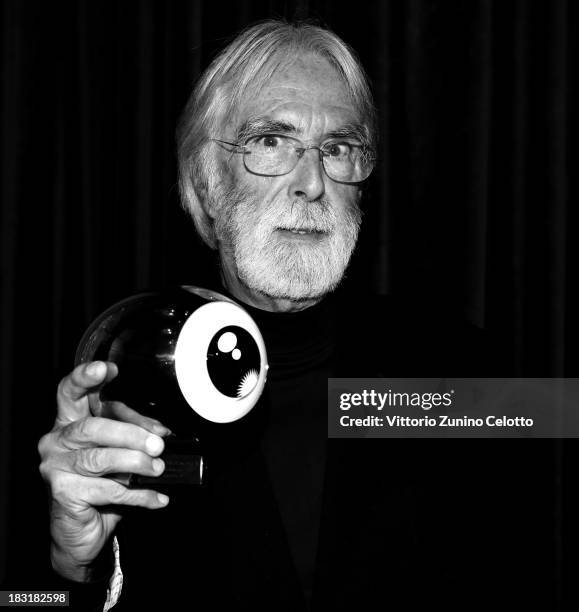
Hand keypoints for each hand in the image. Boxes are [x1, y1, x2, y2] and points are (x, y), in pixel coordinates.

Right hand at [38, 361, 170, 581]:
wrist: (82, 531)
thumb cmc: (101, 484)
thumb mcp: (120, 451)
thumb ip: (135, 434)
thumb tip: (160, 432)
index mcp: (68, 422)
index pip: (69, 393)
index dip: (86, 378)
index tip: (108, 369)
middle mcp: (56, 441)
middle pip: (92, 426)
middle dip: (131, 432)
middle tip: (157, 444)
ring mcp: (56, 468)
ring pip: (100, 458)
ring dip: (136, 463)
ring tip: (158, 468)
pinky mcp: (63, 494)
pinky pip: (108, 490)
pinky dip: (138, 494)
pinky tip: (157, 497)